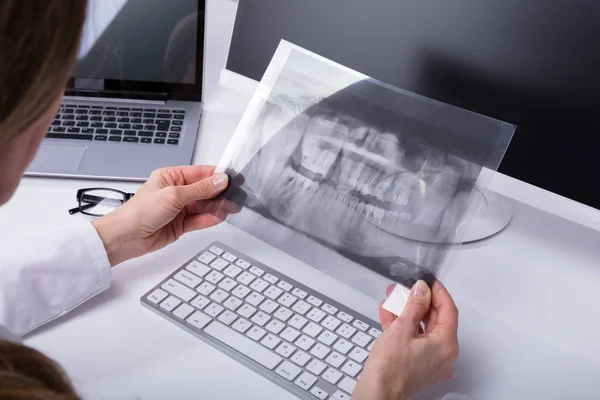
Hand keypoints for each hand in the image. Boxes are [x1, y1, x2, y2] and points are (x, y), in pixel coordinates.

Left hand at [91, 165, 239, 265]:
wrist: (126, 237)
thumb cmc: (139, 212)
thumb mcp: (174, 195)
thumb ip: (200, 189)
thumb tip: (219, 181)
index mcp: (171, 177)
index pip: (199, 173)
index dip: (216, 175)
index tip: (231, 178)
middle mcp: (175, 191)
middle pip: (204, 190)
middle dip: (219, 193)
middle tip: (235, 196)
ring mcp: (178, 209)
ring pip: (204, 206)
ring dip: (216, 207)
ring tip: (230, 208)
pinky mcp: (180, 225)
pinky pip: (199, 220)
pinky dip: (209, 219)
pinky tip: (219, 217)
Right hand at [352, 280, 458, 399]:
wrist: (376, 393)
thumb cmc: (389, 370)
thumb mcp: (401, 328)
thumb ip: (414, 305)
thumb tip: (421, 290)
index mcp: (446, 345)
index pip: (448, 310)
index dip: (438, 292)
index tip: (428, 282)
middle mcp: (442, 355)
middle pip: (434, 320)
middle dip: (417, 302)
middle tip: (406, 289)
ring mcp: (430, 362)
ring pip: (421, 329)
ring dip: (406, 313)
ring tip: (393, 300)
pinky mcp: (417, 365)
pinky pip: (414, 340)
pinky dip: (403, 328)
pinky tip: (389, 316)